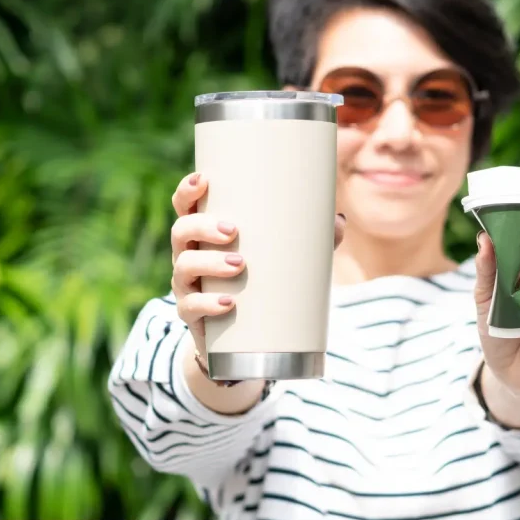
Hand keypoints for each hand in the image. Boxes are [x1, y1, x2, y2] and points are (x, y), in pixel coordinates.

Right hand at [169, 172, 346, 357]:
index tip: (204, 180)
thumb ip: (309, 238)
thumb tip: (338, 221)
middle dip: (203, 226)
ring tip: (239, 265)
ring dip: (209, 263)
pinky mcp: (191, 315)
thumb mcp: (280, 257)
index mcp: (204, 233)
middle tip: (233, 231)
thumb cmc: (258, 281)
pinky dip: (206, 304)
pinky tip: (227, 303)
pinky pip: (189, 307)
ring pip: (184, 266)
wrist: (239, 339)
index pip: (185, 205)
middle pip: (181, 231)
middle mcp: (189, 254)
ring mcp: (187, 285)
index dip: (187, 191)